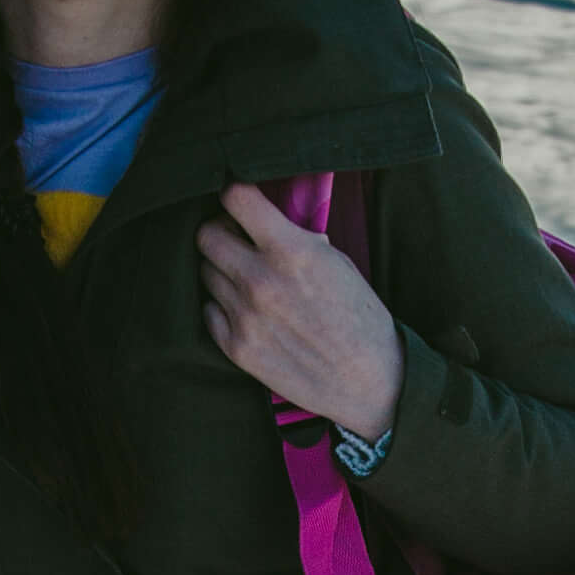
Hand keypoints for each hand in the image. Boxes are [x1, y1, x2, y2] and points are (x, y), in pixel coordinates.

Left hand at [198, 183, 402, 443]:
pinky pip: (209, 311)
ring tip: (248, 279)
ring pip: (206, 272)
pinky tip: (246, 310)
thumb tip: (269, 224)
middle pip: (206, 236)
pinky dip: (222, 306)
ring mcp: (244, 316)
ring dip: (223, 270)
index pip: (236, 199)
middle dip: (220, 231)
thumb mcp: (338, 264)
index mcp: (291, 251)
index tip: (239, 199)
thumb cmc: (360, 319)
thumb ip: (298, 240)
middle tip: (236, 239)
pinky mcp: (236, 348)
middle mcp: (260, 280)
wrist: (368, 381)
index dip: (234, 193)